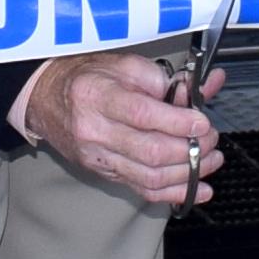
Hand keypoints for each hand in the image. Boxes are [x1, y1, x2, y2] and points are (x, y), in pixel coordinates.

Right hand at [17, 50, 224, 207]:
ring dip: (189, 173)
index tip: (202, 122)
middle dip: (190, 149)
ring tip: (211, 160)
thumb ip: (163, 79)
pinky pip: (143, 189)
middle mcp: (95, 130)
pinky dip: (175, 193)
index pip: (142, 114)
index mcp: (98, 95)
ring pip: (150, 176)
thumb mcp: (123, 64)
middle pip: (150, 151)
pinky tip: (198, 189)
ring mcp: (98, 157)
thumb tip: (202, 88)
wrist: (47, 98)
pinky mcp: (104, 173)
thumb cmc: (87, 78)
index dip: (178, 122)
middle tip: (211, 139)